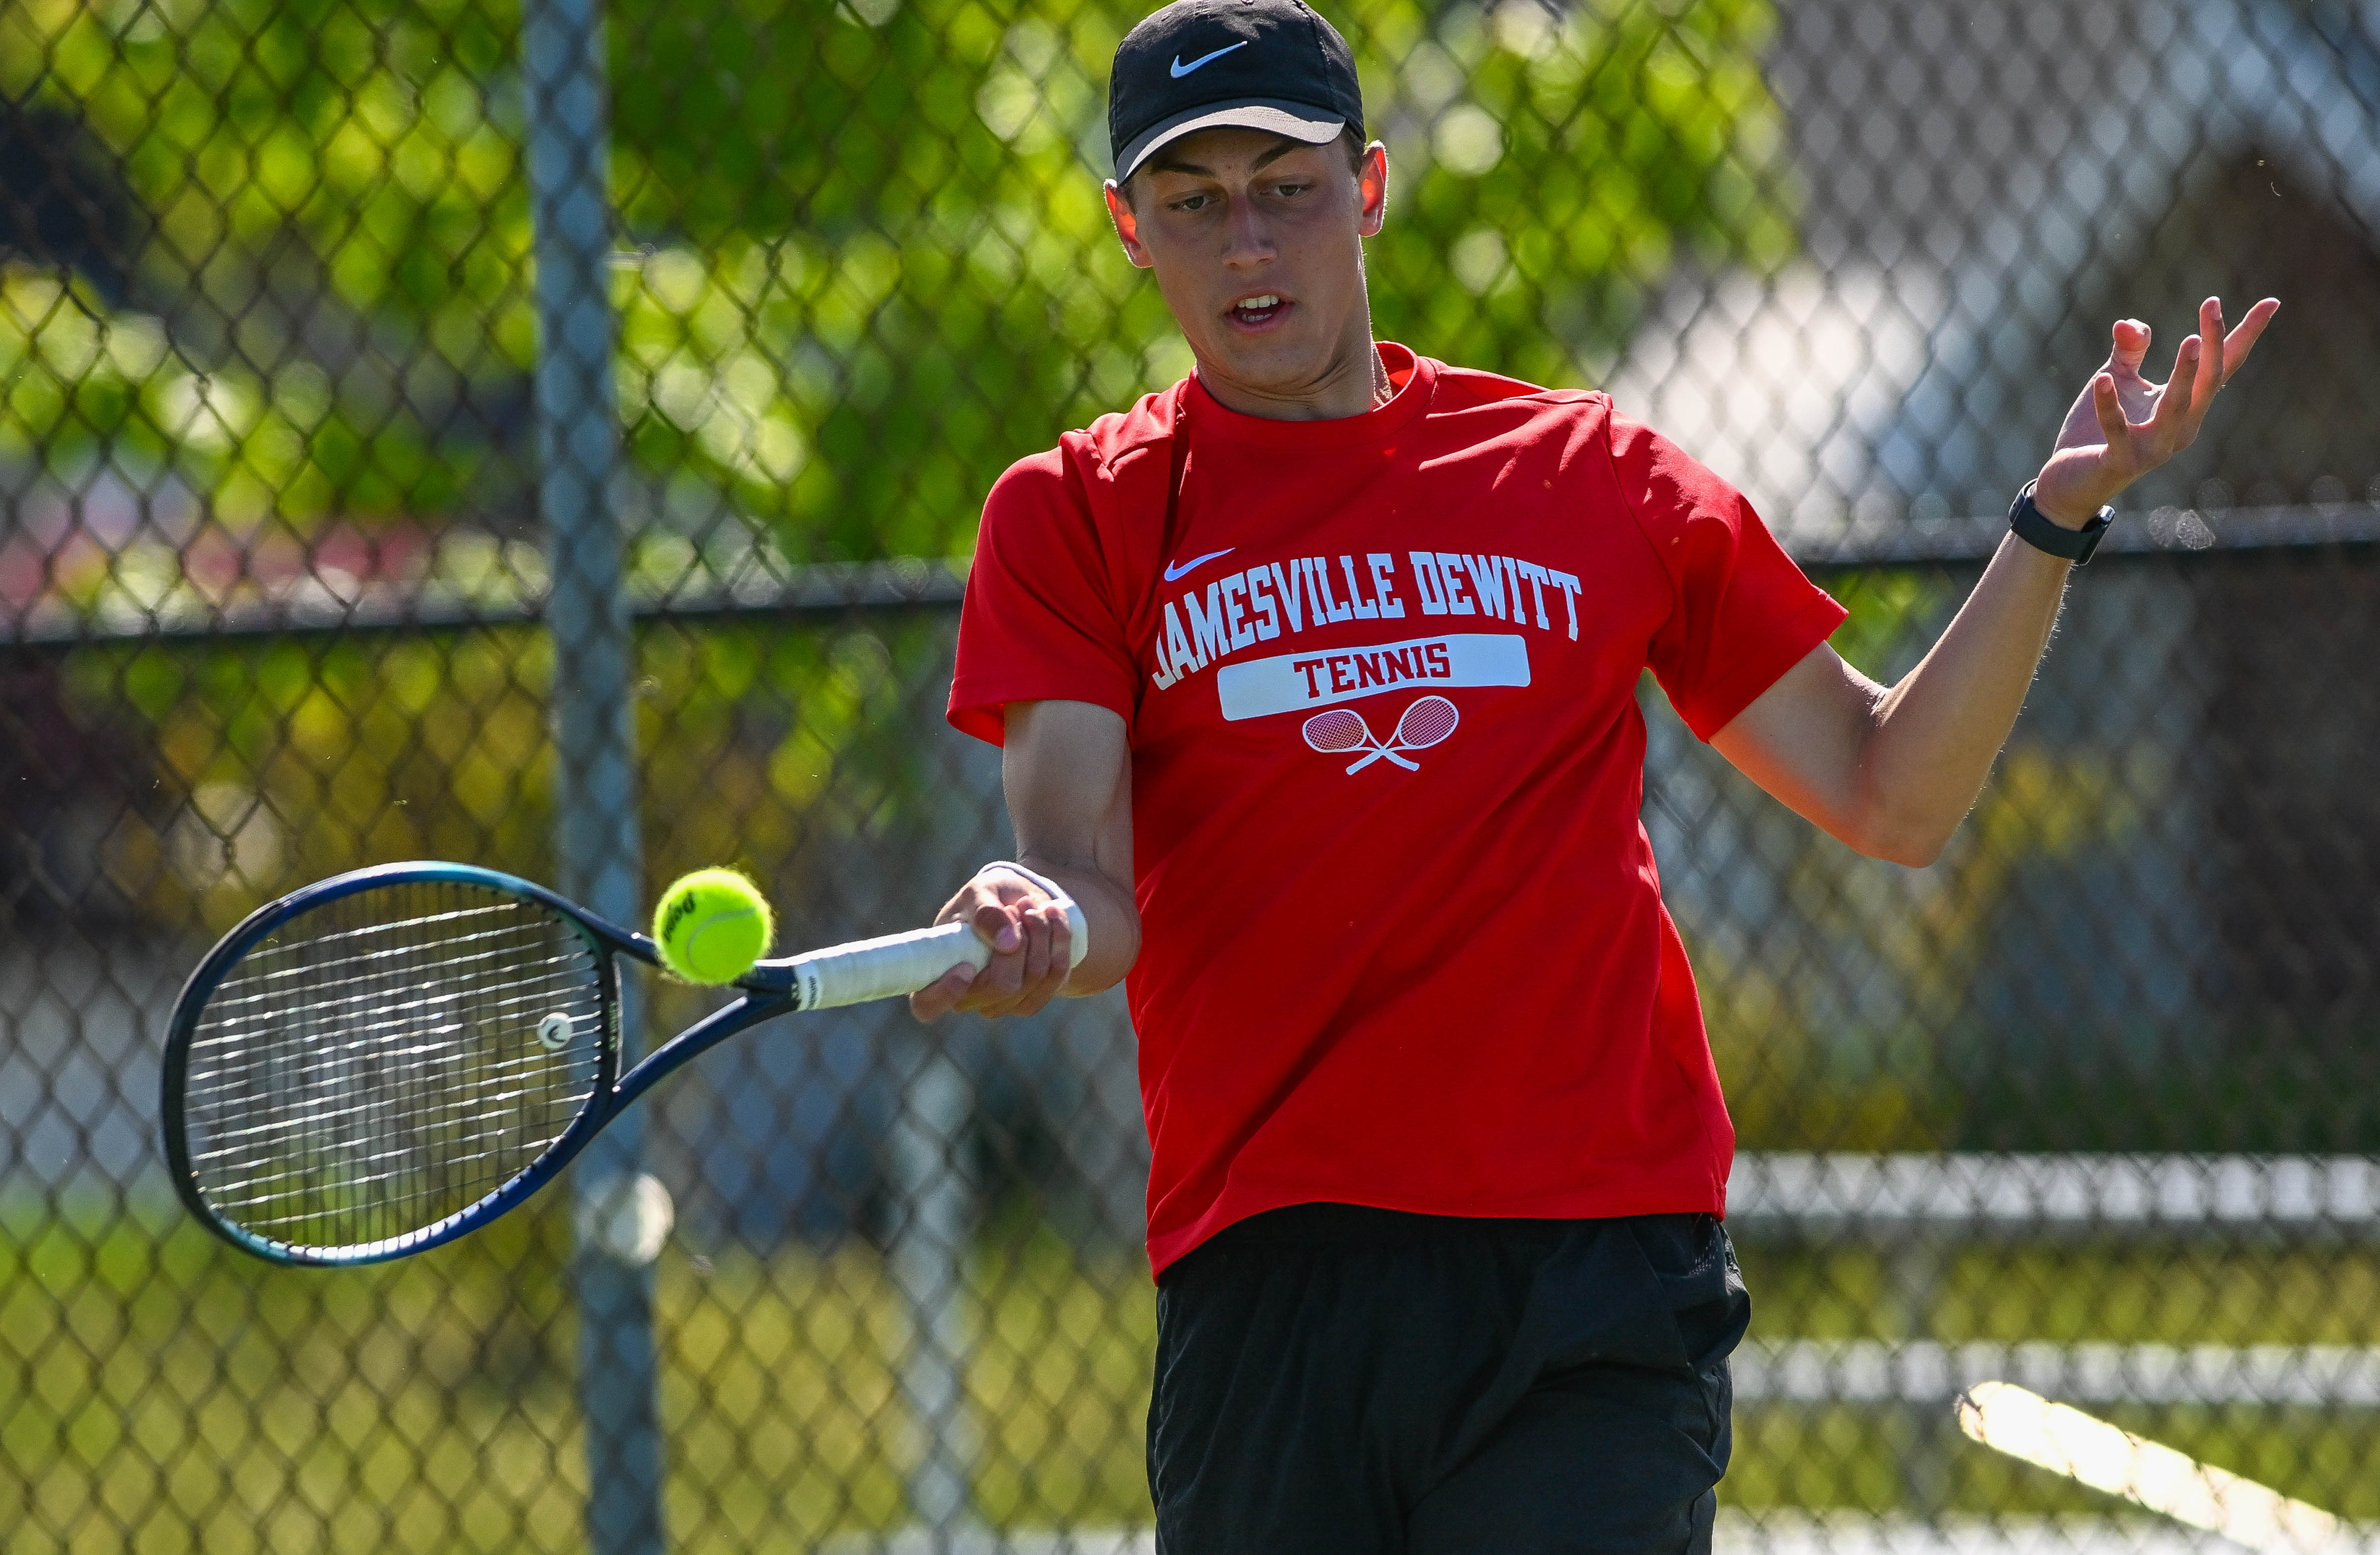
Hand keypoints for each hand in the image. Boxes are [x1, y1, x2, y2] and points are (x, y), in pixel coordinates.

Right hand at [907, 866, 1073, 1021]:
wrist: (1018, 901)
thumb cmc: (987, 896)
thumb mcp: (980, 891)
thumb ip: (986, 912)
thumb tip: (1008, 943)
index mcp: (936, 972)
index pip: (926, 1005)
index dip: (944, 994)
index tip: (965, 967)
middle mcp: (967, 997)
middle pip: (1002, 986)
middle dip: (1020, 941)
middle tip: (1018, 907)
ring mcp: (1001, 1003)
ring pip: (1033, 978)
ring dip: (1041, 934)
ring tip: (1033, 906)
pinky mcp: (1032, 998)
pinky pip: (1055, 976)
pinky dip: (1060, 941)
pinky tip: (1053, 916)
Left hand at [2032, 295, 2279, 525]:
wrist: (2068, 484)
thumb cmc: (2095, 431)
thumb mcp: (2118, 381)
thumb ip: (2128, 351)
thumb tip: (2128, 323)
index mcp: (2187, 406)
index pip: (2224, 366)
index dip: (2246, 334)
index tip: (2271, 302)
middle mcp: (2181, 428)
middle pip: (2209, 380)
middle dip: (2214, 343)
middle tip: (2213, 305)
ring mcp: (2155, 448)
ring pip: (2178, 407)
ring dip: (2186, 374)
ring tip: (2192, 341)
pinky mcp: (2121, 461)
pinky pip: (2118, 429)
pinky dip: (2109, 405)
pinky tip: (2102, 379)